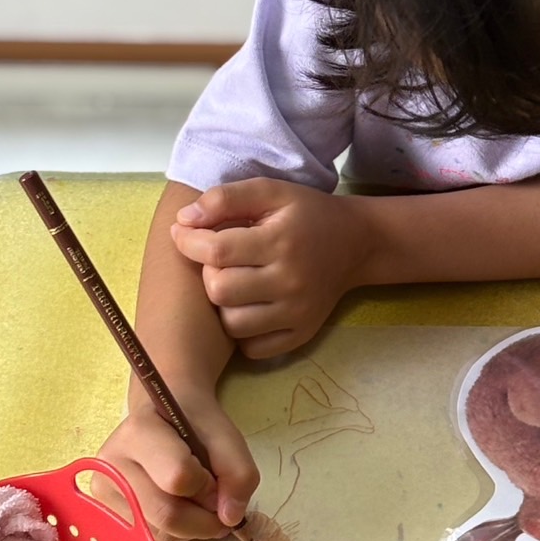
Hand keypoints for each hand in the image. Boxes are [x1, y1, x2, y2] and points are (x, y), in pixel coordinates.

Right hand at [94, 394, 259, 540]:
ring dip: (191, 528)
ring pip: (158, 533)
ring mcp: (101, 493)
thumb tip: (231, 518)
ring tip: (196, 500)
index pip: (178, 477)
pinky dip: (175, 534)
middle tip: (218, 504)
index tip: (218, 479)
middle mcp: (109, 464)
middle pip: (166, 513)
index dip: (209, 487)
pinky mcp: (104, 514)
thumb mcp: (226, 436)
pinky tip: (179, 509)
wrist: (162, 416)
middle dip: (204, 518)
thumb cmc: (193, 424)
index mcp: (138, 432)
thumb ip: (238, 472)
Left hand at [169, 178, 363, 358]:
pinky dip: (243, 331)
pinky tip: (250, 307)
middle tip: (221, 259)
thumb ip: (226, 198)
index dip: (189, 242)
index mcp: (281, 241)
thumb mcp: (271, 191)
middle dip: (209, 272)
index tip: (184, 233)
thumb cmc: (307, 214)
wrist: (356, 243)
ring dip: (224, 304)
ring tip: (236, 282)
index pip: (217, 250)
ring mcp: (297, 313)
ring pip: (232, 324)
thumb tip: (183, 220)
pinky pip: (252, 349)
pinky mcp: (301, 334)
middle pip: (219, 290)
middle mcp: (290, 281)